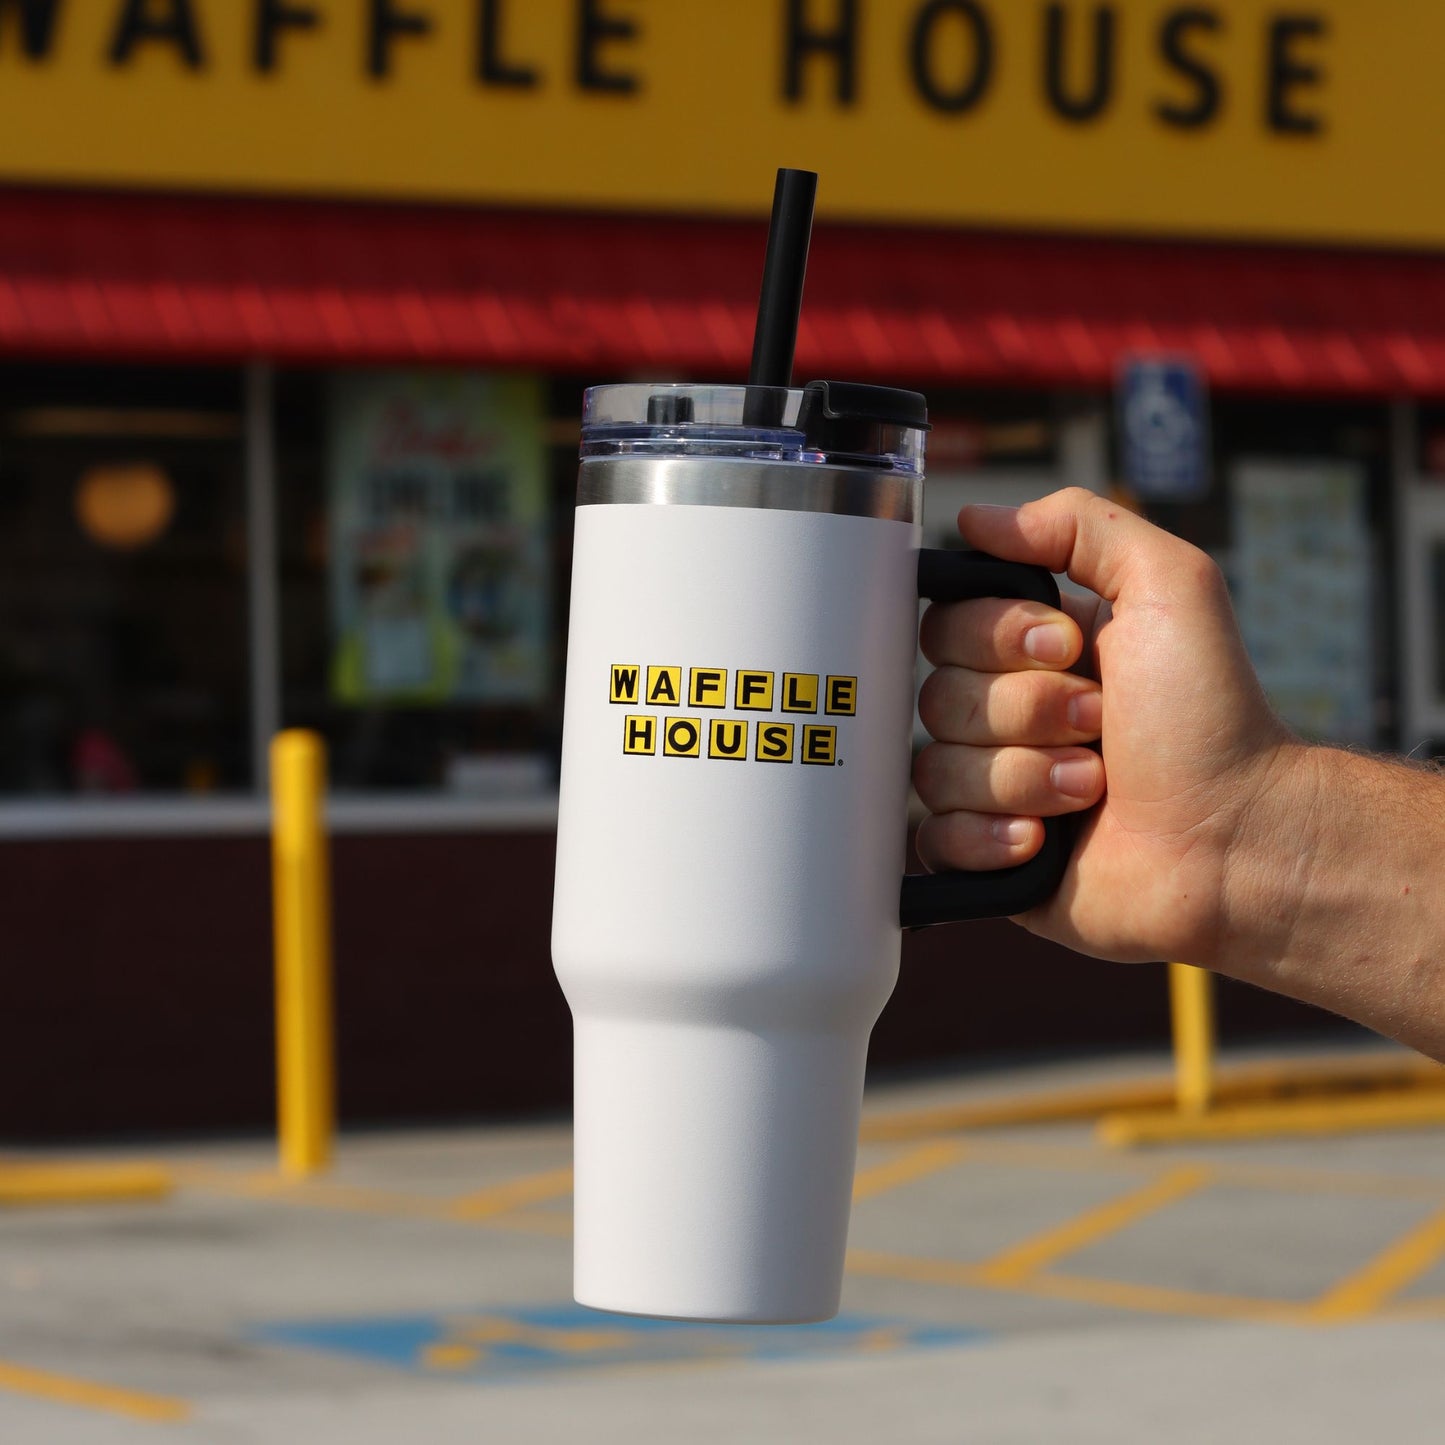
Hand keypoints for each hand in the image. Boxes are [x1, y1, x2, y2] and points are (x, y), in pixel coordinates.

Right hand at [914, 487, 1298, 969]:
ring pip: (936, 768)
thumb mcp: (1169, 584)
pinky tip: (1045, 841)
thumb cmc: (1213, 718)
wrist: (1236, 840)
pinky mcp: (987, 855)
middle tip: (1099, 725)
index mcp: (1034, 649)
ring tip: (1094, 788)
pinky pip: (932, 839)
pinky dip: (987, 837)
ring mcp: (994, 787)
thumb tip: (975, 517)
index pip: (946, 623)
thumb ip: (1080, 524)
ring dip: (1026, 777)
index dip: (996, 636)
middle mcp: (1007, 715)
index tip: (1067, 647)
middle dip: (1026, 711)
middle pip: (936, 695)